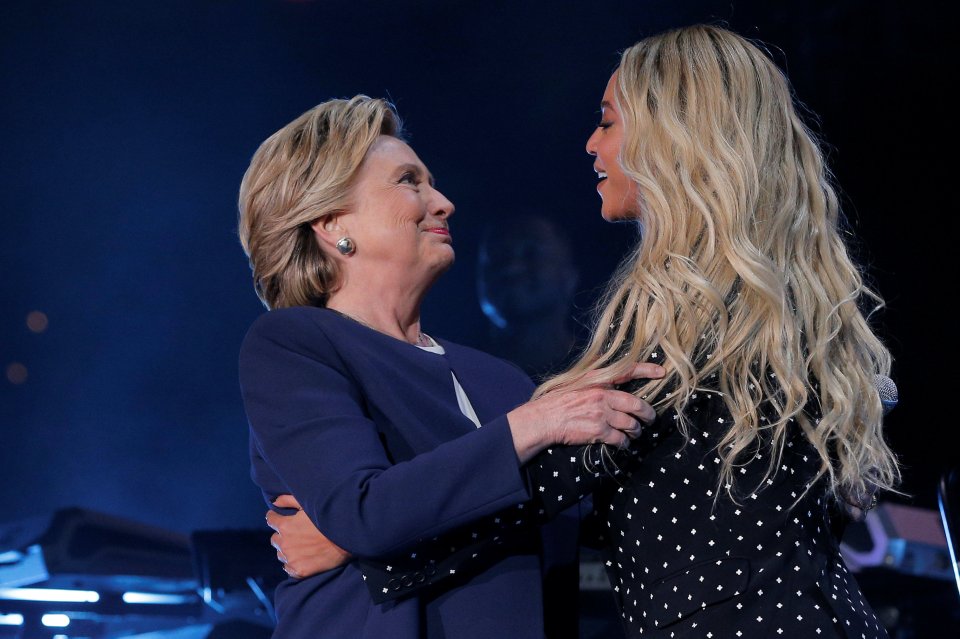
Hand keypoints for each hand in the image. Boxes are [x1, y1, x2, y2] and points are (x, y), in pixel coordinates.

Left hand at [266, 494, 351, 578]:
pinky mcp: (299, 571)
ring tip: (302, 547)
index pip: (270, 520)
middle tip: (296, 534)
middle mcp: (284, 543)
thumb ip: (288, 500)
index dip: (276, 518)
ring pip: (281, 554)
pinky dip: (293, 564)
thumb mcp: (308, 504)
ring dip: (287, 550)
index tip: (282, 519)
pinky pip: (288, 568)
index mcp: (285, 525)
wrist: (347, 538)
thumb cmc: (328, 518)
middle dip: (282, 535)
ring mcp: (291, 559)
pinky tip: (304, 558)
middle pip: (275, 539)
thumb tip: (274, 501)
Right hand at [508, 362, 663, 462]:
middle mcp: (602, 395)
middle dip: (647, 414)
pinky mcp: (598, 431)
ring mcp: (601, 414)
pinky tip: (623, 444)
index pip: (627, 371)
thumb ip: (592, 377)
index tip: (661, 372)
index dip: (646, 370)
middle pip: (636, 404)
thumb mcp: (575, 382)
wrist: (543, 419)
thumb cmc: (557, 401)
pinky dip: (624, 443)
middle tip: (650, 419)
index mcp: (597, 381)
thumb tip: (605, 366)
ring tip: (635, 434)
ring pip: (631, 424)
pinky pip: (620, 439)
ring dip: (636, 431)